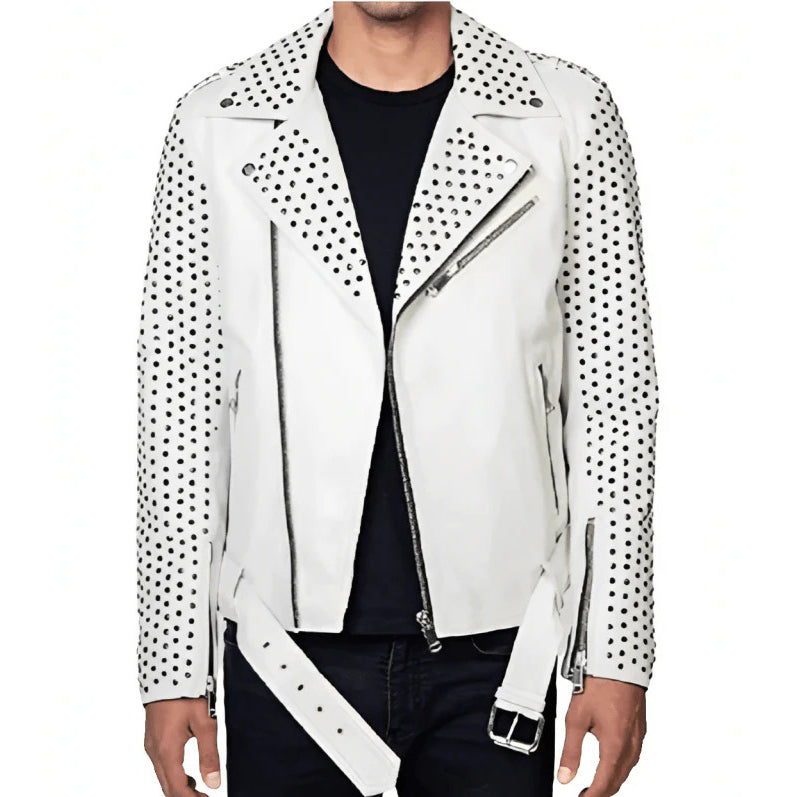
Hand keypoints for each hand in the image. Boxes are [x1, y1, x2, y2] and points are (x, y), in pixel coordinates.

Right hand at [144, 697, 220, 796]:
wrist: (168, 670)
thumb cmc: (186, 692)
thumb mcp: (205, 722)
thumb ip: (209, 754)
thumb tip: (214, 782)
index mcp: (167, 750)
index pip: (177, 789)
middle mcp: (154, 750)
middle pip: (167, 786)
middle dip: (184, 796)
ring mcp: (151, 743)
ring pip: (162, 776)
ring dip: (179, 787)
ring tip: (198, 791)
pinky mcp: (153, 736)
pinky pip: (160, 764)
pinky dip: (173, 775)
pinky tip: (188, 775)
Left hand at [557, 676, 645, 795]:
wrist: (618, 662)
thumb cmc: (599, 685)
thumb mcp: (576, 719)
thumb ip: (570, 751)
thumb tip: (565, 777)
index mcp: (616, 745)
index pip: (605, 783)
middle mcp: (631, 743)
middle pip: (618, 779)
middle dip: (603, 791)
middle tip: (586, 796)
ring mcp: (638, 735)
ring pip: (627, 768)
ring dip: (613, 780)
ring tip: (596, 784)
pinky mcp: (639, 726)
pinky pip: (633, 755)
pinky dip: (621, 766)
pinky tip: (613, 761)